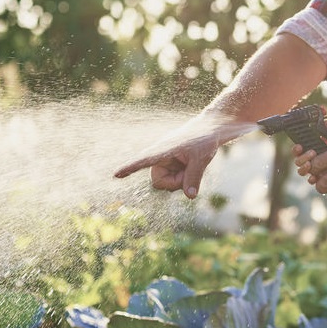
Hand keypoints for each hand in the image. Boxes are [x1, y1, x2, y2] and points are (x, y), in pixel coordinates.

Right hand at [114, 113, 253, 197]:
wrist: (210, 130)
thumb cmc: (204, 140)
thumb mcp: (201, 158)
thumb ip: (194, 177)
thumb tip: (190, 196)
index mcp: (163, 150)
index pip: (143, 160)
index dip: (130, 168)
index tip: (116, 174)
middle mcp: (160, 157)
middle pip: (159, 182)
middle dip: (174, 183)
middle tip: (189, 172)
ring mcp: (165, 162)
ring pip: (167, 183)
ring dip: (180, 180)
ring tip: (191, 164)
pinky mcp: (171, 166)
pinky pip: (174, 181)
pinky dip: (183, 179)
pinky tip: (190, 166)